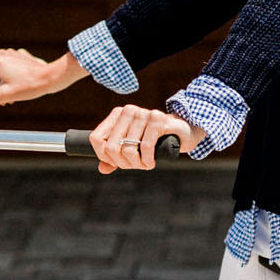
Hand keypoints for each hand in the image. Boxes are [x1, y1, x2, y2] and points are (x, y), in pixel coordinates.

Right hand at [0, 48, 84, 110]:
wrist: (51, 78)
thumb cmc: (29, 85)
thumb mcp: (5, 96)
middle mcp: (1, 54)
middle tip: (7, 98)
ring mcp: (12, 54)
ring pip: (1, 73)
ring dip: (5, 85)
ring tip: (16, 93)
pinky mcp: (21, 57)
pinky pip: (12, 69)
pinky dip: (14, 78)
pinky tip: (23, 84)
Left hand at [88, 106, 202, 171]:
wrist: (183, 132)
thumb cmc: (156, 140)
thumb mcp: (133, 148)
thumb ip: (115, 157)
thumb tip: (102, 169)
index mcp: (118, 114)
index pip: (96, 138)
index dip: (103, 156)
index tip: (117, 162)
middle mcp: (129, 111)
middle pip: (111, 146)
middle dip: (123, 162)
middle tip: (136, 165)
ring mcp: (143, 113)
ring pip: (128, 148)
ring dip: (137, 163)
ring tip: (145, 164)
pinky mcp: (158, 119)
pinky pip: (145, 146)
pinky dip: (147, 159)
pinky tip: (151, 162)